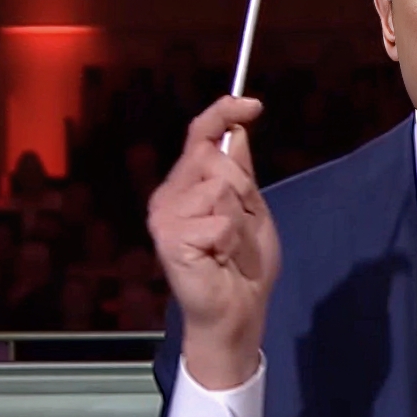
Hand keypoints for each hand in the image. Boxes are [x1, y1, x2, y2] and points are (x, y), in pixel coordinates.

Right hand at [147, 96, 279, 389]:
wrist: (236, 313)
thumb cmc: (243, 266)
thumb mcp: (252, 210)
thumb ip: (241, 173)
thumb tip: (237, 131)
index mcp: (185, 185)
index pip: (198, 136)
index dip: (222, 113)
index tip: (252, 104)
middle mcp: (168, 196)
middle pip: (214, 157)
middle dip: (243, 188)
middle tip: (243, 226)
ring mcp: (165, 216)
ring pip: (221, 187)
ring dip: (241, 219)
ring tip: (232, 247)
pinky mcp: (170, 238)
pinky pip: (220, 220)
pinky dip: (234, 241)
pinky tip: (222, 260)